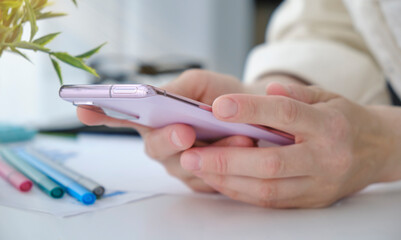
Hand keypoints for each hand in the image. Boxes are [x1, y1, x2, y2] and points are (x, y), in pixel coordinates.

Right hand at [77, 70, 254, 191]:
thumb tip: (159, 95)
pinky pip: (206, 178)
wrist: (253, 116)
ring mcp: (179, 163)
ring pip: (182, 165)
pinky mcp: (199, 180)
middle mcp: (160, 142)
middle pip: (153, 146)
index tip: (81, 108)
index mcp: (153, 115)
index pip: (121, 114)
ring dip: (208, 152)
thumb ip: (180, 87)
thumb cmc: (222, 96)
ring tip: (238, 138)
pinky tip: (243, 149)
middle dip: (168, 139)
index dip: (99, 112)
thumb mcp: (202, 83)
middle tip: (185, 131)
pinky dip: (224, 166)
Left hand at [180, 82, 395, 207]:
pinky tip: (219, 181)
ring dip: (227, 180)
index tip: (218, 106)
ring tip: (197, 168)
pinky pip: (270, 202)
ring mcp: (318, 185)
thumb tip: (265, 89)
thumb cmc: (345, 119)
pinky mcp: (311, 201)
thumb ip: (295, 93)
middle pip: (270, 163)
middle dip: (225, 160)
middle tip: (191, 154)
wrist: (377, 151)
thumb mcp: (327, 96)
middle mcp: (325, 159)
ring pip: (267, 189)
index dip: (251, 108)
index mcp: (331, 125)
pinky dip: (240, 192)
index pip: (286, 115)